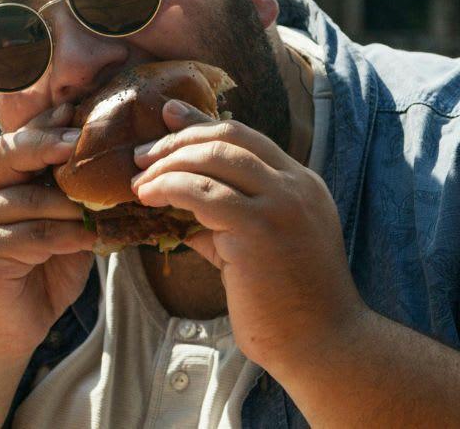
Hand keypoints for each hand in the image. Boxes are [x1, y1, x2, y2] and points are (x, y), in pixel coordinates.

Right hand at [0, 104, 97, 360]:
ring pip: (30, 198)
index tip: (77, 108)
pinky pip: (33, 236)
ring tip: (105, 206)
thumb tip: (118, 175)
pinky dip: (67, 236)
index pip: (16, 141)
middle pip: (10, 154)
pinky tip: (90, 240)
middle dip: (49, 142)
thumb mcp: (58, 234)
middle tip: (82, 139)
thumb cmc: (32, 279)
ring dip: (71, 203)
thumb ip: (72, 205)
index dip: (45, 123)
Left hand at [130, 99, 366, 373]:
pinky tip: (148, 197)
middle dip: (177, 140)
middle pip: (228, 137)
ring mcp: (281, 203)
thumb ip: (225, 219)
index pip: (246, 136)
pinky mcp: (258, 228)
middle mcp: (296, 186)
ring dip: (167, 163)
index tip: (168, 116)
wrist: (321, 344)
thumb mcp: (258, 247)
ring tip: (138, 180)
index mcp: (301, 184)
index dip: (201, 123)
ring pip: (212, 157)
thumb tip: (180, 205)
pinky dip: (168, 187)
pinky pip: (201, 192)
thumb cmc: (287, 303)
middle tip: (142, 156)